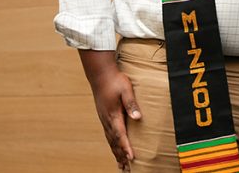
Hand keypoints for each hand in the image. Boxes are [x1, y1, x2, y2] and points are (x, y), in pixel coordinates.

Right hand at [78, 50, 141, 170]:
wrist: (100, 74)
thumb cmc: (115, 80)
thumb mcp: (126, 89)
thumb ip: (131, 104)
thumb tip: (138, 117)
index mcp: (113, 114)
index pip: (120, 134)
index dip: (126, 147)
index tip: (131, 157)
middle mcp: (107, 120)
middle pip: (114, 142)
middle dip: (121, 156)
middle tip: (126, 169)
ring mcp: (104, 119)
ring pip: (110, 140)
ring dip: (116, 153)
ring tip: (121, 165)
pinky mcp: (104, 116)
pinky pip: (108, 135)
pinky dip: (112, 145)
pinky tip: (115, 148)